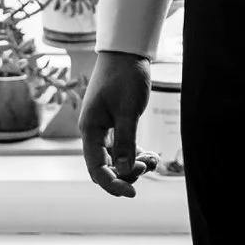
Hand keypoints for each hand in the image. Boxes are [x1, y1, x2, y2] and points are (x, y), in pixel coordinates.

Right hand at [80, 50, 156, 196]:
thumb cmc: (125, 76)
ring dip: (134, 164)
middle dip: (126, 173)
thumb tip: (126, 171)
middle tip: (148, 165)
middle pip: (105, 167)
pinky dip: (136, 154)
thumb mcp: (128, 110)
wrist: (126, 51)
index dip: (113, 184)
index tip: (133, 193)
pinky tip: (151, 154)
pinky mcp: (114, 125)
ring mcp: (103, 129)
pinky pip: (122, 149)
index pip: (96, 169)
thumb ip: (126, 142)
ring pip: (115, 159)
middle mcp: (93, 133)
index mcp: (90, 130)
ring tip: (154, 159)